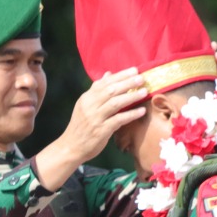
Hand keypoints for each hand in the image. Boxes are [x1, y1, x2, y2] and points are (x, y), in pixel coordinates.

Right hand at [34, 69, 148, 190]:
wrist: (71, 147)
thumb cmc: (81, 126)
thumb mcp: (85, 105)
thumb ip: (97, 90)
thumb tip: (108, 74)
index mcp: (86, 98)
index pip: (105, 82)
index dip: (120, 76)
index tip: (134, 70)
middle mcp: (90, 106)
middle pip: (111, 90)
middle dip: (128, 83)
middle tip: (142, 78)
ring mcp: (95, 118)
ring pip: (115, 103)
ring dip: (131, 96)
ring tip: (145, 92)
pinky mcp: (101, 131)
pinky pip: (118, 120)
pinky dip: (130, 114)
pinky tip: (141, 111)